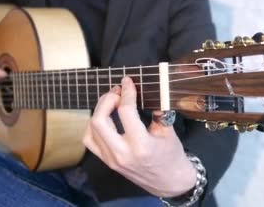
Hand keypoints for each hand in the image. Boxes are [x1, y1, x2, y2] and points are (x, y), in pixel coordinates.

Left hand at [83, 77, 196, 197]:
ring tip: (111, 102)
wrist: (170, 182)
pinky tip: (104, 117)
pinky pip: (90, 141)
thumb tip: (144, 91)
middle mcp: (122, 153)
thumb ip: (156, 111)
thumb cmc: (172, 156)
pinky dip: (93, 126)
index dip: (126, 92)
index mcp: (141, 145)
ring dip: (99, 110)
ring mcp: (112, 160)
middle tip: (117, 91)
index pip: (126, 112)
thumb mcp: (168, 131)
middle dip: (107, 99)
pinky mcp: (108, 162)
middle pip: (100, 120)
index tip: (128, 81)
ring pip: (92, 129)